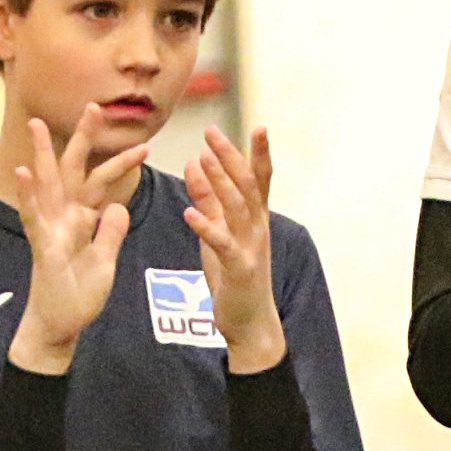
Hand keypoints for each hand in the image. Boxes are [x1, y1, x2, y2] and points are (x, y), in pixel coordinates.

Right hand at [9, 110, 147, 372]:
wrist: (60, 325)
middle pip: (74, 170)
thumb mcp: (105, 260)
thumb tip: (118, 206)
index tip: (144, 142)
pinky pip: (33, 216)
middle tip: (93, 105)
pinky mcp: (41, 245)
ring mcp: (50, 229)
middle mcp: (64, 217)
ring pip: (47, 184)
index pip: (103, 183)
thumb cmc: (79, 294)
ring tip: (37, 124)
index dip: (121, 162)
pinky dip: (28, 194)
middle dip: (83, 139)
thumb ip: (111, 233)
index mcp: (83, 219)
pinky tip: (24, 172)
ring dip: (42, 154)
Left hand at [181, 127, 287, 374]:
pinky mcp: (239, 269)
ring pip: (237, 207)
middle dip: (231, 157)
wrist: (250, 323)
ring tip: (202, 158)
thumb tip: (196, 162)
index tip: (259, 127)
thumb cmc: (234, 276)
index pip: (261, 179)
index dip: (260, 154)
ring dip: (219, 181)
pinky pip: (222, 244)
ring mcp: (251, 248)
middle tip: (212, 132)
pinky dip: (206, 227)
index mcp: (256, 218)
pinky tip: (189, 213)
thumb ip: (208, 199)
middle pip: (248, 185)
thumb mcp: (219, 232)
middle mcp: (259, 228)